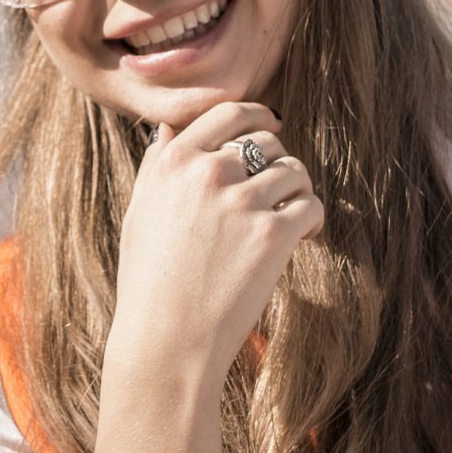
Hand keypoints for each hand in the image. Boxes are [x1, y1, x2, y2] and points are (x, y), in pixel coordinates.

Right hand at [108, 102, 323, 385]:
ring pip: (294, 170)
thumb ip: (158, 166)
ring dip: (297, 191)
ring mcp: (241, 201)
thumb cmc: (149, 283)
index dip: (258, 116)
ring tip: (288, 218)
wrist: (165, 339)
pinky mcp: (272, 234)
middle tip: (278, 190)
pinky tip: (300, 238)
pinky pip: (310, 205)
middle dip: (278, 161)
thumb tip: (172, 130)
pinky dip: (311, 220)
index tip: (273, 126)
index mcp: (174, 161)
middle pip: (267, 141)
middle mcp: (207, 172)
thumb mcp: (140, 213)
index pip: (228, 113)